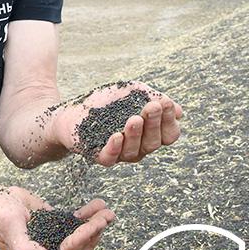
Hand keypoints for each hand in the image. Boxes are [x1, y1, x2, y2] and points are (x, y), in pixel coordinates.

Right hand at [0, 185, 113, 249]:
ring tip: (107, 211)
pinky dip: (87, 216)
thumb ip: (25, 249)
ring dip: (95, 225)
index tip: (93, 225)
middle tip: (107, 216)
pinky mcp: (54, 226)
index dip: (82, 241)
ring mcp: (51, 240)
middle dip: (94, 234)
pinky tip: (97, 206)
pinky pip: (74, 224)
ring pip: (80, 237)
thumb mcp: (10, 230)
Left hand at [54, 81, 181, 165]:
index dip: (169, 120)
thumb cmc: (104, 101)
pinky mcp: (98, 156)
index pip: (169, 134)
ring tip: (134, 118)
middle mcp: (138, 147)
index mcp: (149, 133)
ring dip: (136, 134)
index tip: (164, 103)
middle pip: (154, 143)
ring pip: (134, 152)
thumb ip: (152, 97)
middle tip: (152, 106)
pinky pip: (110, 158)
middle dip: (154, 123)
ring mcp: (119, 154)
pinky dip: (114, 148)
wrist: (70, 111)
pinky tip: (116, 135)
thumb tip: (178, 111)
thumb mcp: (131, 91)